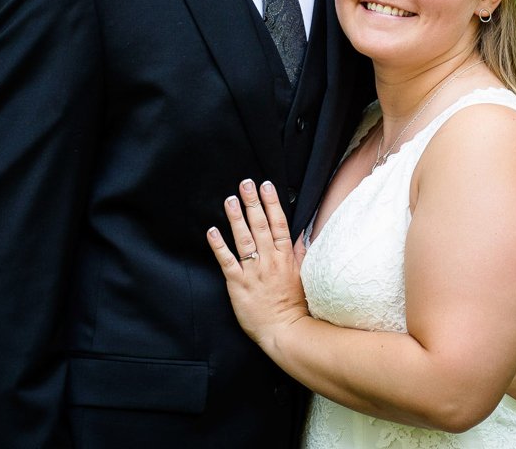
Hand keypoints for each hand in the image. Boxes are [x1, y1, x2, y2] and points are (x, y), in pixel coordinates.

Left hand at [207, 179, 308, 346]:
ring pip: (244, 239)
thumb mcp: (303, 276)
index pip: (279, 224)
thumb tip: (301, 234)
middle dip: (253, 203)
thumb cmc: (294, 305)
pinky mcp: (238, 284)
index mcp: (285, 257)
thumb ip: (300, 253)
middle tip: (245, 183)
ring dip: (236, 218)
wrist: (286, 331)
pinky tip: (212, 231)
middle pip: (261, 226)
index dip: (272, 204)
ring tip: (230, 199)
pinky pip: (227, 261)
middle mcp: (270, 261)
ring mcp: (254, 272)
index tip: (266, 186)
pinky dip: (219, 246)